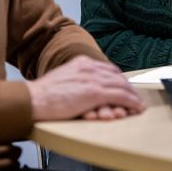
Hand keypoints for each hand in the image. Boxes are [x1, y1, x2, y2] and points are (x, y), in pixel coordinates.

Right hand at [26, 55, 144, 120]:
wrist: (33, 99)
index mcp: (81, 63)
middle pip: (117, 76)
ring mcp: (93, 79)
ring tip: (138, 104)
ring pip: (121, 86)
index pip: (107, 69)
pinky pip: (120, 96)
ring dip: (133, 96)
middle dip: (128, 88)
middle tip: (135, 98)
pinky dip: (131, 102)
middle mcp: (89, 68)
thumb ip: (77, 81)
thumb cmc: (44, 95)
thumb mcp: (63, 80)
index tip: (123, 87)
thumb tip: (85, 90)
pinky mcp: (94, 92)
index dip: (118, 79)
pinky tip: (136, 107)